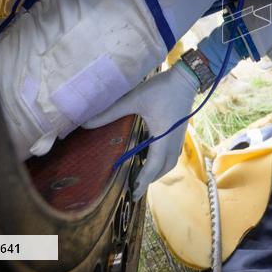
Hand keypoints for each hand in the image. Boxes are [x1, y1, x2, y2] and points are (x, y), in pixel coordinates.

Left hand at [83, 64, 197, 199]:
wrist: (186, 79)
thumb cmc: (162, 89)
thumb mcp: (134, 99)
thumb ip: (110, 112)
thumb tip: (85, 124)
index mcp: (163, 137)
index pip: (154, 165)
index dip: (143, 180)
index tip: (133, 193)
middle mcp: (173, 141)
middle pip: (164, 168)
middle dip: (150, 179)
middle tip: (134, 188)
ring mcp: (178, 137)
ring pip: (170, 162)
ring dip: (157, 171)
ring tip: (142, 175)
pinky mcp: (179, 132)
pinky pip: (171, 154)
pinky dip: (161, 161)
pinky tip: (150, 156)